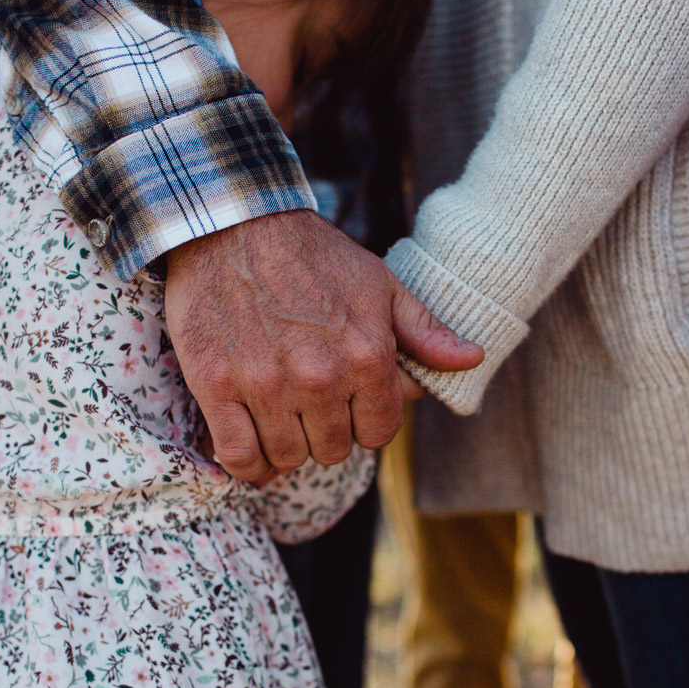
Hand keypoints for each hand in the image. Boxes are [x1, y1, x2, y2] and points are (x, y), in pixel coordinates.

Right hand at [164, 209, 481, 482]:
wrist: (235, 225)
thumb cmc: (311, 255)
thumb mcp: (380, 284)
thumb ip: (424, 330)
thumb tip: (471, 358)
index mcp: (367, 356)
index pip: (379, 433)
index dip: (366, 422)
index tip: (350, 406)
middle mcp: (319, 378)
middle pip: (332, 450)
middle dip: (326, 433)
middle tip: (310, 406)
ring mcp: (266, 385)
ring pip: (286, 457)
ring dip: (286, 447)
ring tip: (280, 419)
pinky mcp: (217, 386)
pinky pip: (239, 455)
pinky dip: (248, 463)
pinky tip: (253, 447)